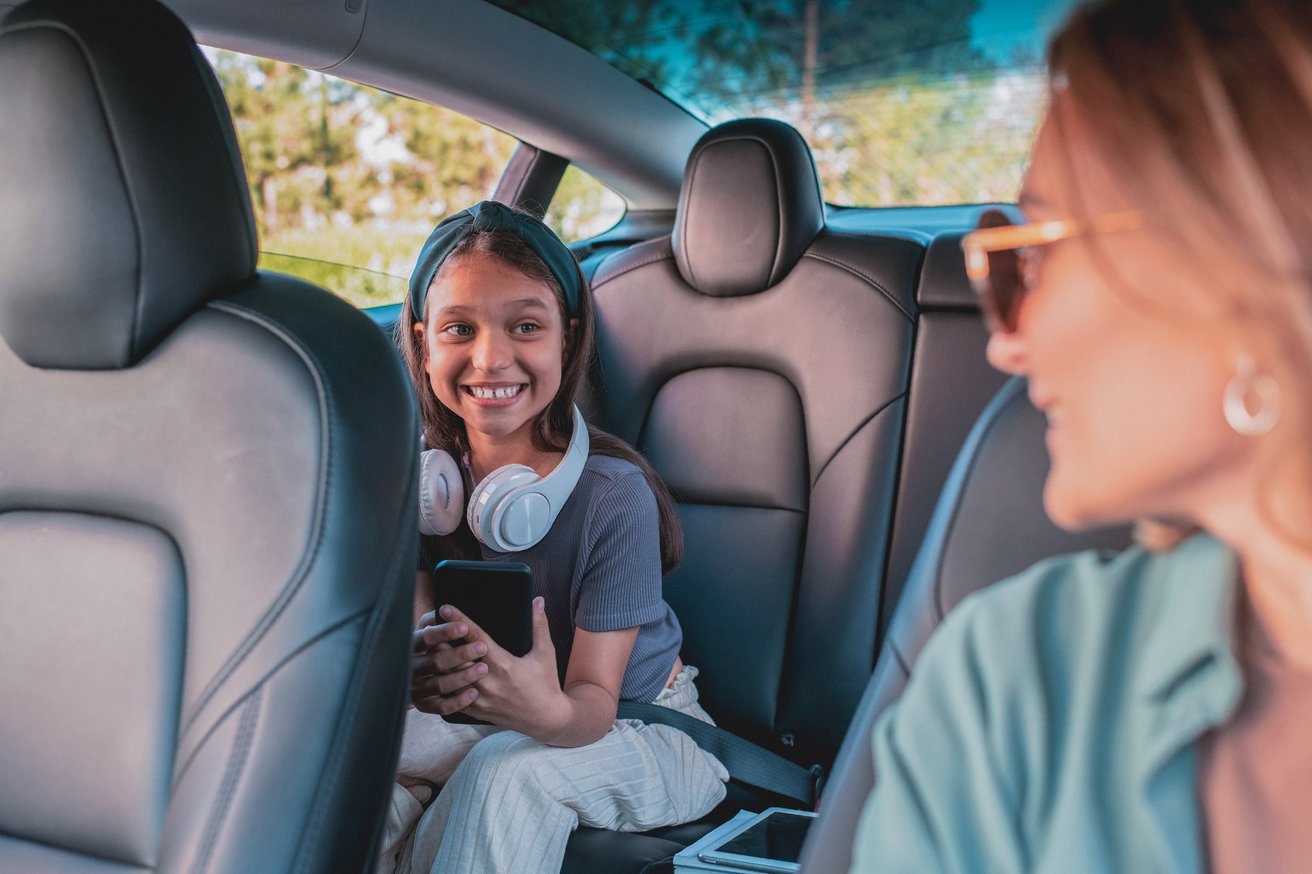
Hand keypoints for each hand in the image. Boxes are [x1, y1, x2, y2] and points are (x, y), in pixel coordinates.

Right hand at [409, 610, 489, 717]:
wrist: (406, 678)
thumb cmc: (426, 648)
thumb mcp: (425, 631)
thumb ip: (431, 620)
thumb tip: (442, 609)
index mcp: (412, 646)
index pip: (427, 638)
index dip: (445, 632)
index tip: (464, 627)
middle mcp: (412, 667)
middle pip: (436, 662)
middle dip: (460, 654)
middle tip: (482, 647)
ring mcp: (417, 687)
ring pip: (440, 684)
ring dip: (462, 677)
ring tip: (483, 669)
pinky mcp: (424, 704)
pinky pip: (440, 707)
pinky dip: (456, 701)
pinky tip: (473, 693)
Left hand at [439, 597, 569, 736]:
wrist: (546, 719)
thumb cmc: (546, 683)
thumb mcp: (546, 653)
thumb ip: (539, 625)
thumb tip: (538, 600)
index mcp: (504, 665)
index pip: (476, 638)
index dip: (460, 621)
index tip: (445, 608)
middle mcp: (488, 682)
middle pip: (455, 658)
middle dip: (441, 640)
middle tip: (430, 624)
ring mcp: (480, 699)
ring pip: (450, 678)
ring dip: (439, 662)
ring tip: (428, 646)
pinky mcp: (476, 711)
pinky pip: (451, 697)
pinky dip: (443, 683)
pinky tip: (435, 673)